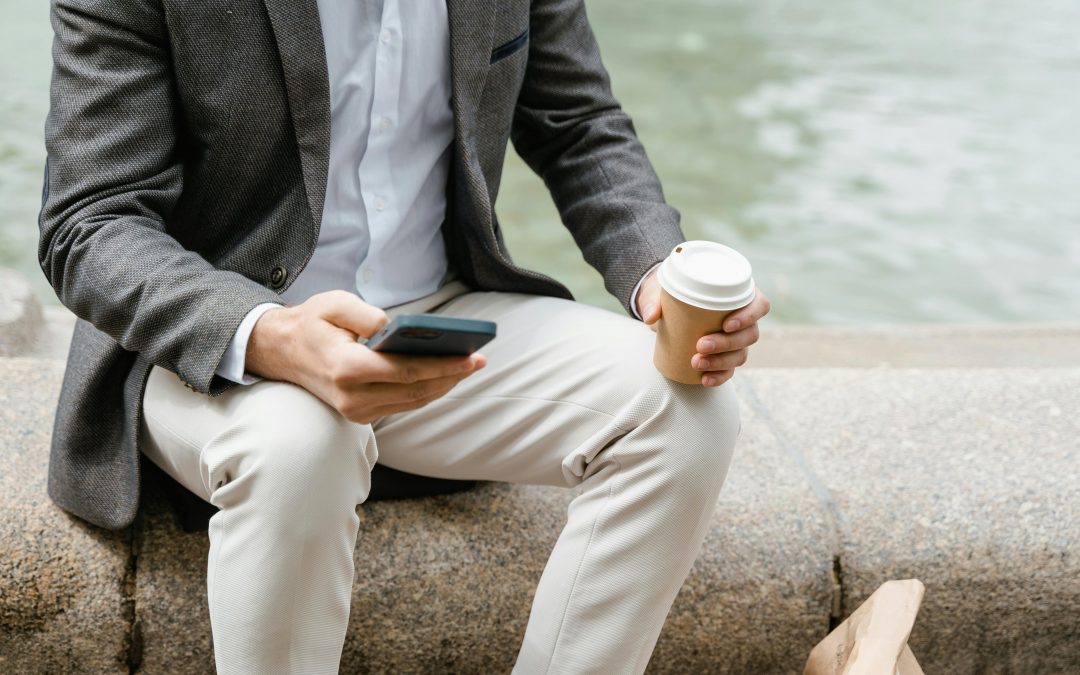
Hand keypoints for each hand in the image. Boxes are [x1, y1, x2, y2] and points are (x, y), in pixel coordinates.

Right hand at [245, 290, 485, 422]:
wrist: (279, 352)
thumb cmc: (310, 323)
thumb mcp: (333, 303)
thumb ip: (364, 313)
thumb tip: (395, 328)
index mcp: (346, 368)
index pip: (406, 371)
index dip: (443, 365)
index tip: (472, 357)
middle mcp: (352, 396)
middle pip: (415, 390)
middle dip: (451, 375)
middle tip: (480, 360)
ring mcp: (355, 410)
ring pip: (412, 401)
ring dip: (443, 385)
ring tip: (469, 367)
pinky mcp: (359, 415)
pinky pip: (402, 405)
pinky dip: (426, 391)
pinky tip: (445, 376)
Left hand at [636, 268, 770, 386]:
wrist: (664, 305)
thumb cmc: (672, 291)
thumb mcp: (661, 289)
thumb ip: (653, 300)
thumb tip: (649, 318)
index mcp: (738, 295)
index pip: (759, 305)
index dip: (749, 316)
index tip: (727, 324)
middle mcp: (743, 319)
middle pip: (750, 335)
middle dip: (727, 344)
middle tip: (701, 345)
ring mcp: (736, 340)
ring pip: (740, 355)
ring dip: (721, 362)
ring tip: (696, 363)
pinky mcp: (724, 356)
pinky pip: (728, 370)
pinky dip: (718, 377)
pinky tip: (704, 380)